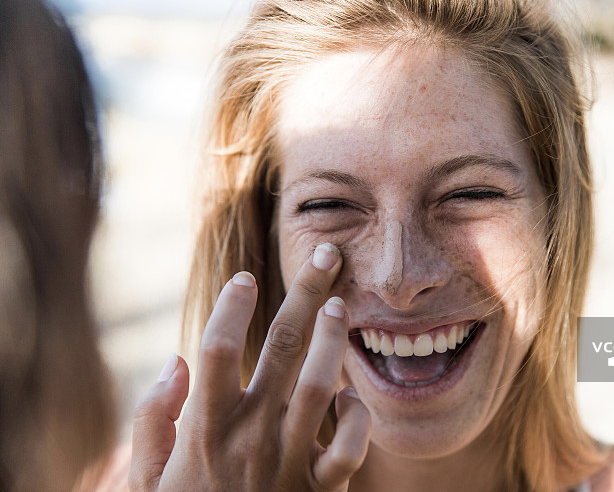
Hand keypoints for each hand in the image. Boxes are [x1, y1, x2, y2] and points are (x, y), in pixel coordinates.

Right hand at [129, 243, 370, 491]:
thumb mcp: (146, 483)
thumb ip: (152, 422)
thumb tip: (173, 362)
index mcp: (204, 430)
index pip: (216, 349)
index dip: (231, 306)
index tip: (245, 278)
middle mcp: (249, 437)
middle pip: (279, 349)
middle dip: (305, 294)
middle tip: (329, 255)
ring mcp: (288, 463)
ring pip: (317, 386)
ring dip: (332, 341)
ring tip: (341, 304)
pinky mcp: (321, 490)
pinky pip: (350, 448)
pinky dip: (357, 417)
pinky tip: (349, 394)